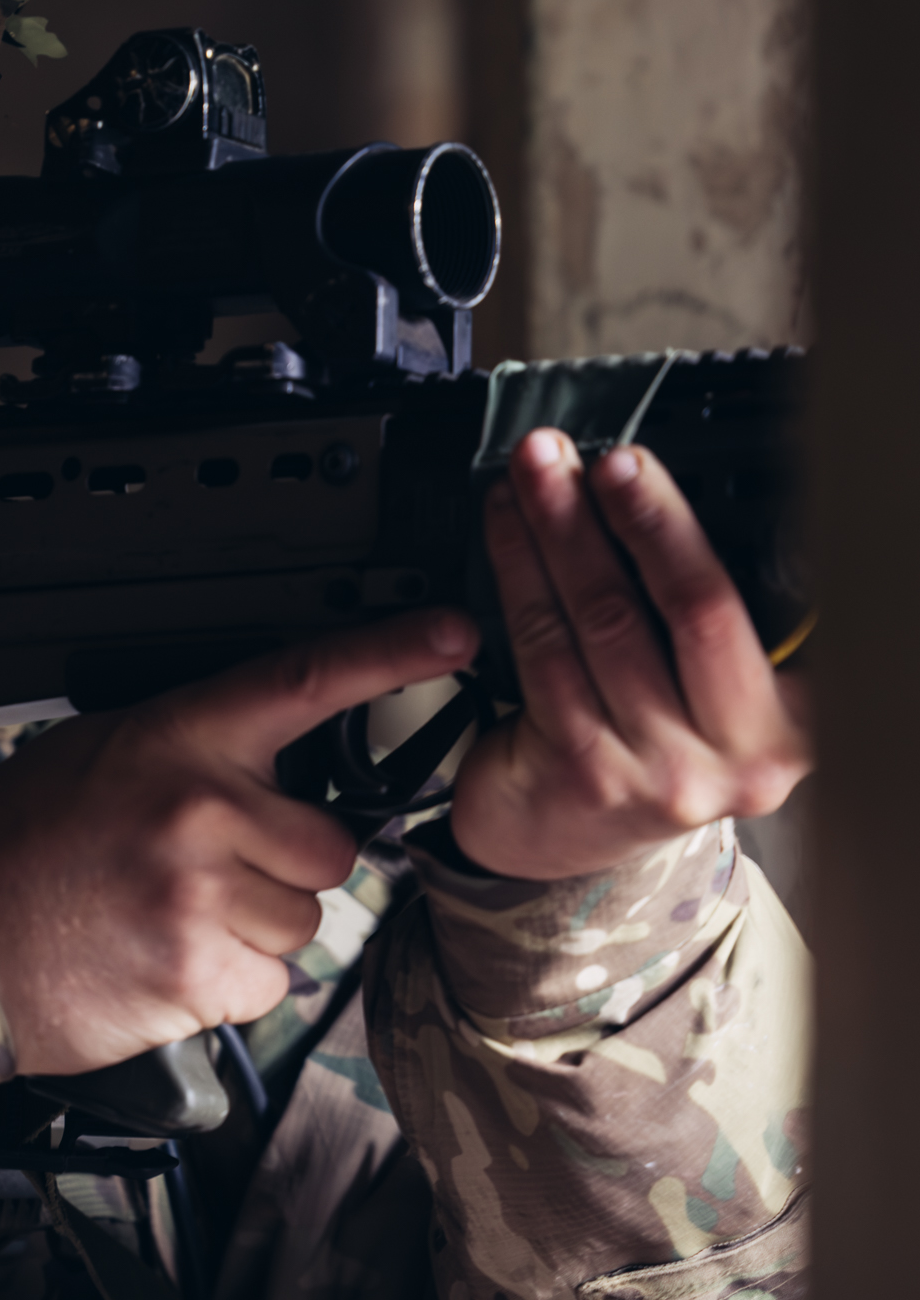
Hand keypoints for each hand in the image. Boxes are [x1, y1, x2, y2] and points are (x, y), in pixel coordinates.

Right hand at [0, 612, 477, 1073]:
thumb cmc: (9, 852)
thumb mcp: (95, 757)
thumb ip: (193, 755)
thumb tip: (273, 771)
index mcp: (176, 739)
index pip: (305, 681)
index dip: (391, 655)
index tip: (454, 637)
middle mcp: (201, 810)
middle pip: (330, 845)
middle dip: (286, 867)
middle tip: (207, 873)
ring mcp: (203, 896)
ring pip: (307, 922)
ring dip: (256, 930)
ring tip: (170, 919)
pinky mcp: (199, 976)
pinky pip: (271, 984)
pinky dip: (229, 984)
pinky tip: (164, 962)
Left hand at [449, 429, 812, 881]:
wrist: (556, 842)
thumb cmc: (642, 747)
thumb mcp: (712, 695)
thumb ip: (711, 621)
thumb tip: (663, 497)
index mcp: (794, 724)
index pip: (769, 609)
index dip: (710, 532)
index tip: (658, 472)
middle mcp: (741, 758)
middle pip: (696, 607)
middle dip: (644, 516)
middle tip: (604, 457)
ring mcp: (660, 772)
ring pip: (608, 620)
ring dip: (566, 530)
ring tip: (540, 471)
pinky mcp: (583, 773)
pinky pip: (546, 649)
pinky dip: (520, 572)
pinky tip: (506, 528)